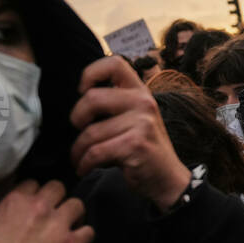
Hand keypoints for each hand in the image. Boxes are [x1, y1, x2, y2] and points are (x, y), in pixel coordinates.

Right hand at [0, 180, 93, 242]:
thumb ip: (10, 212)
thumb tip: (22, 211)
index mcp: (15, 201)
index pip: (34, 183)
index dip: (37, 195)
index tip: (37, 206)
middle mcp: (39, 207)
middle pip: (59, 187)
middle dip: (58, 200)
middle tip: (54, 216)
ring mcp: (58, 225)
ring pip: (78, 205)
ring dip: (74, 217)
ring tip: (67, 231)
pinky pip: (89, 231)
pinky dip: (84, 238)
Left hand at [69, 56, 190, 211]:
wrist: (167, 178)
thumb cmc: (143, 148)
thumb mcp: (135, 118)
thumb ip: (115, 104)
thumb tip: (80, 99)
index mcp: (140, 91)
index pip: (114, 63)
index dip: (91, 73)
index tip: (83, 91)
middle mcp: (143, 102)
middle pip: (92, 98)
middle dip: (76, 118)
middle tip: (79, 131)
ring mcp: (142, 122)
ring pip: (91, 132)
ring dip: (78, 150)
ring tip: (80, 159)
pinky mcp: (136, 144)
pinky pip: (96, 152)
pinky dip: (84, 163)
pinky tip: (84, 168)